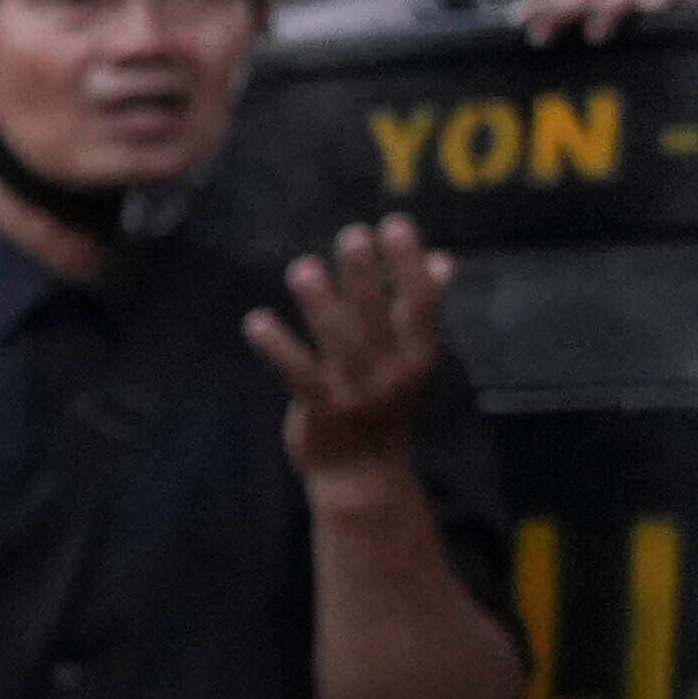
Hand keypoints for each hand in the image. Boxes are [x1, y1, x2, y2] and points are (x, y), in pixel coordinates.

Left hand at [254, 214, 452, 499]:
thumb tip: (442, 260)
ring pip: (339, 340)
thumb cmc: (386, 404)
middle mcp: (393, 372)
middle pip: (379, 315)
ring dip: (320, 302)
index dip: (409, 262)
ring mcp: (357, 392)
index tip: (395, 223)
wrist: (364, 475)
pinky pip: (298, 372)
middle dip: (367, 273)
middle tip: (352, 234)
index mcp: (420, 355)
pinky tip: (256, 321)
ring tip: (302, 267)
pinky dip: (277, 345)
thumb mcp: (410, 360)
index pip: (421, 302)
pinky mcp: (321, 410)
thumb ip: (418, 311)